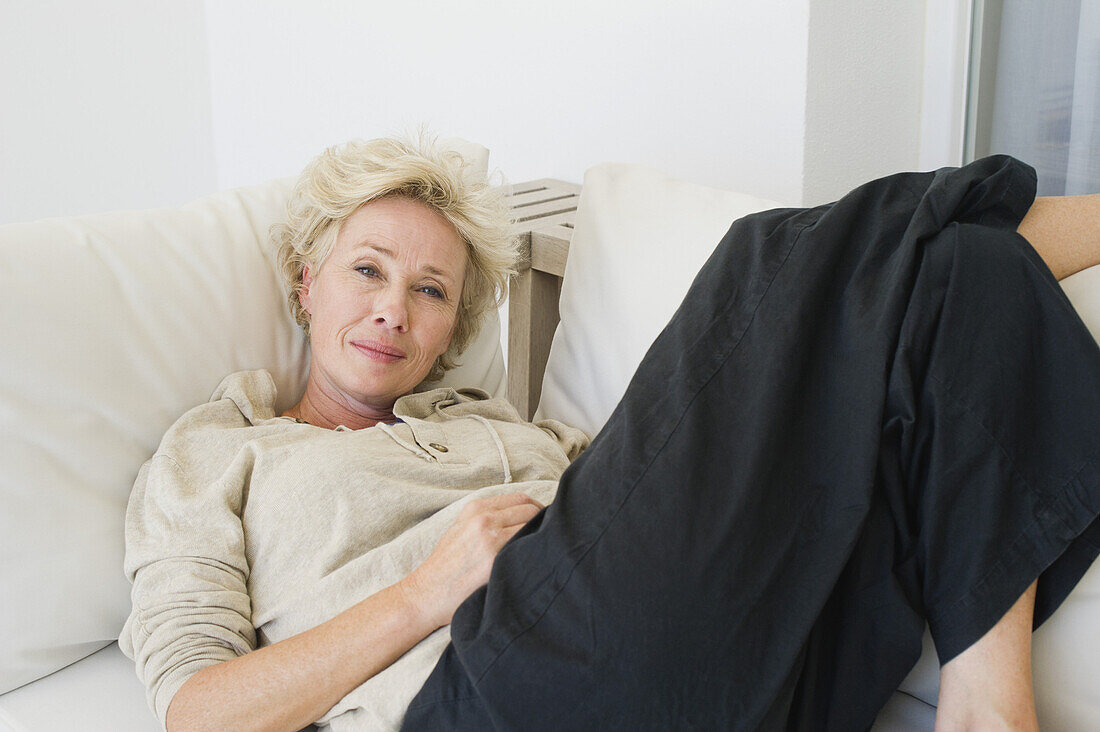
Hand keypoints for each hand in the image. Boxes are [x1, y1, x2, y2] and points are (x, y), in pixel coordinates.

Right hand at [402, 492, 543, 628]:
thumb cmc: (445, 566)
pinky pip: (527, 548)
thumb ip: (487, 518)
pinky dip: (537, 552)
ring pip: (532, 527)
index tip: (546, 522)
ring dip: (543, 537)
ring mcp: (491, 538)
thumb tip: (521, 516)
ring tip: (548, 550)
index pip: (521, 499)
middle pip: (531, 510)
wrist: (426, 594)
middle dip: (545, 521)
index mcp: (476, 508)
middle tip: (552, 537)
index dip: (538, 509)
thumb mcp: (460, 529)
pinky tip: (539, 562)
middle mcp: (484, 518)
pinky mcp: (495, 560)